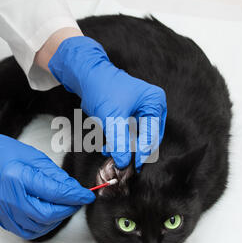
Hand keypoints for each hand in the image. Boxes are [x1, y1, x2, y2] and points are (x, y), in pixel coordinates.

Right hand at [0, 125, 94, 238]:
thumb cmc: (3, 154)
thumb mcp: (34, 157)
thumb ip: (55, 176)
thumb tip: (74, 189)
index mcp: (18, 177)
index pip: (54, 193)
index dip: (74, 196)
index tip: (87, 195)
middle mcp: (9, 198)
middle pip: (47, 214)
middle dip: (67, 209)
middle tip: (77, 200)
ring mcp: (4, 212)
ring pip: (40, 226)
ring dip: (57, 218)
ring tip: (63, 206)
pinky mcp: (3, 220)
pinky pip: (28, 231)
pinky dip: (43, 225)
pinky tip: (48, 213)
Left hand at [48, 36, 166, 169]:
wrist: (86, 75)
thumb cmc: (102, 88)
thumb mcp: (112, 119)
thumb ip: (120, 143)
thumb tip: (125, 163)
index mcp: (155, 103)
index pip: (152, 135)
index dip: (142, 153)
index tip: (132, 167)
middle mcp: (152, 106)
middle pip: (147, 138)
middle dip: (132, 150)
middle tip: (122, 165)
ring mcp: (142, 110)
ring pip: (136, 138)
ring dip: (123, 147)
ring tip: (110, 152)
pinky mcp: (131, 114)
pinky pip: (128, 133)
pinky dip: (119, 140)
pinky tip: (107, 146)